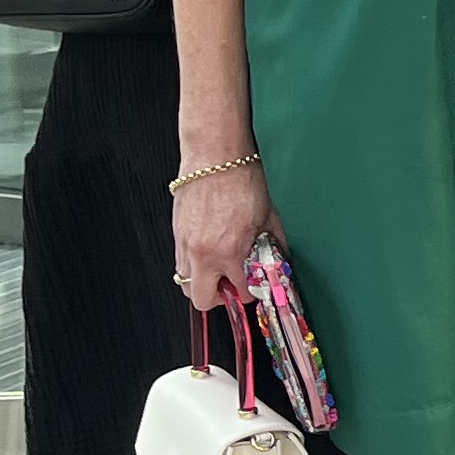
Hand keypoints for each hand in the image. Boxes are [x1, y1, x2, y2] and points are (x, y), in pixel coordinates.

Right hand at [170, 161, 276, 312]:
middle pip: (202, 299)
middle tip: (233, 285)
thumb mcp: (270, 216)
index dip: (251, 292)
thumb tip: (278, 262)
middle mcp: (203, 251)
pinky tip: (210, 251)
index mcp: (230, 249)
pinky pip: (179, 262)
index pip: (241, 291)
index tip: (255, 285)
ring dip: (204, 281)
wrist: (215, 154)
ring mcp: (185, 243)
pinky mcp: (176, 233)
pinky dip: (194, 264)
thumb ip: (273, 245)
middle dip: (220, 298)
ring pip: (185, 282)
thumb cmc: (242, 177)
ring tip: (220, 268)